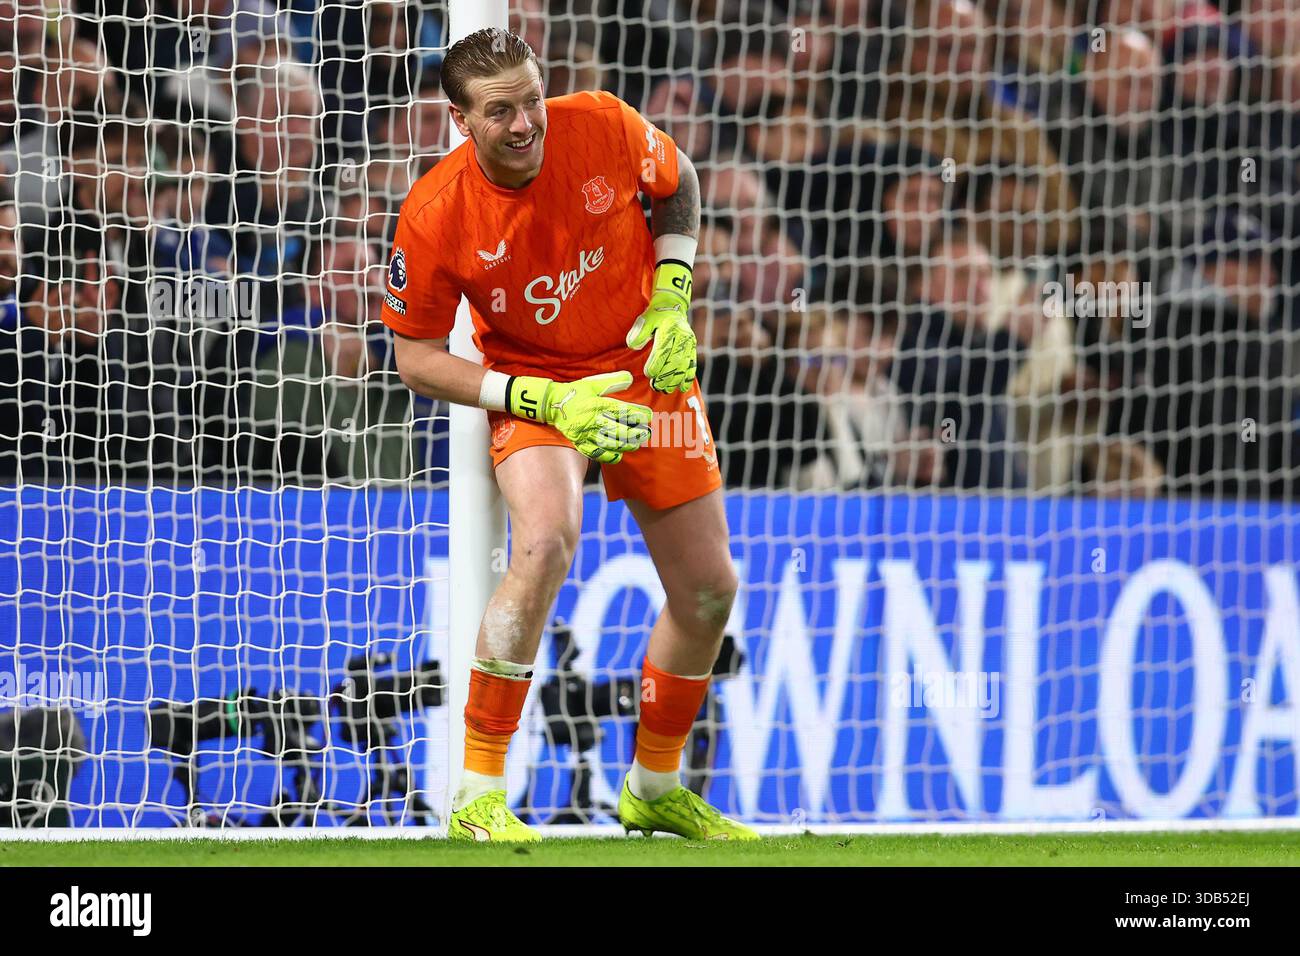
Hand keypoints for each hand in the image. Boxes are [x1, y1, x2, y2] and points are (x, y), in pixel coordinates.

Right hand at [509, 371, 651, 463]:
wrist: (552, 405)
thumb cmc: (575, 392)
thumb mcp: (593, 383)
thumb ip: (612, 381)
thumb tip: (630, 378)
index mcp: (597, 404)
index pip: (622, 411)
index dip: (638, 414)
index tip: (649, 416)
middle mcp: (592, 420)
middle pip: (619, 430)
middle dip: (635, 433)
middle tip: (646, 433)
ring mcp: (586, 434)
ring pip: (610, 444)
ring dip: (625, 445)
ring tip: (636, 443)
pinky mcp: (579, 443)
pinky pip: (597, 453)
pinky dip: (609, 456)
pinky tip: (619, 455)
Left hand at [626, 262, 696, 392]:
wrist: (672, 307)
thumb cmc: (655, 316)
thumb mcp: (645, 319)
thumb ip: (638, 332)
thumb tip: (633, 345)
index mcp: (670, 328)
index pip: (663, 349)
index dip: (656, 363)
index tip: (648, 374)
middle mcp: (683, 336)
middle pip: (675, 360)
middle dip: (665, 376)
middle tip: (655, 386)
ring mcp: (690, 344)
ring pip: (684, 365)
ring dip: (675, 380)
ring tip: (665, 389)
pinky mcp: (693, 349)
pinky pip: (692, 365)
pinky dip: (688, 377)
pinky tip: (682, 387)